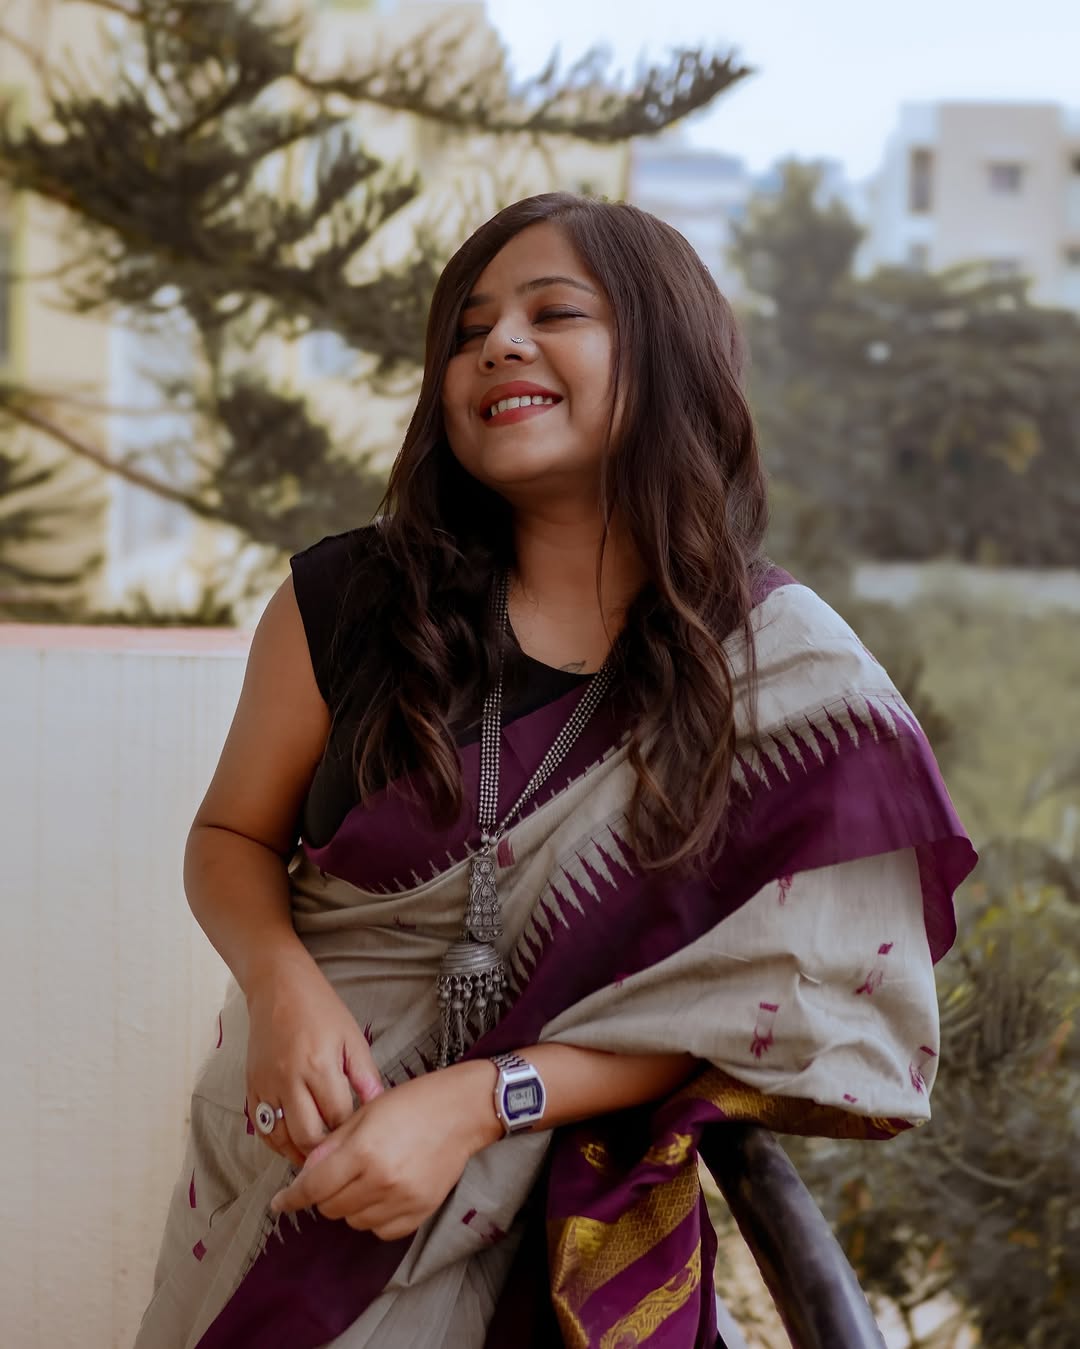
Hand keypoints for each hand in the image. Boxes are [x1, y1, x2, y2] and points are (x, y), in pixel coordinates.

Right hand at [244, 949, 382, 1167]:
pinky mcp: (251, 1089)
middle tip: (340, 1154)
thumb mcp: (352, 1037)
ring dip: (300, 1154)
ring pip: (281, 1140)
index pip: (338, 1118)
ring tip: (319, 1157)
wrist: (278, 987)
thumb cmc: (320, 1009)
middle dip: (326, 1152)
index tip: (362, 1137)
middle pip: (307, 1137)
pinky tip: (294, 1144)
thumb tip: (379, 1106)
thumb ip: (365, 1075)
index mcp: (319, 1066)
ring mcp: (266, 1087)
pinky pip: (261, 1130)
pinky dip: (277, 1143)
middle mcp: (289, 1080)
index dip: (351, 1132)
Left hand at [270, 1061, 499, 1240]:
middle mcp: (381, 1181)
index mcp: (364, 1152)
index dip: (291, 1198)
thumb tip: (305, 1173)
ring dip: (349, 1205)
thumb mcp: (366, 1112)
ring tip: (365, 1178)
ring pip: (354, 1222)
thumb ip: (332, 1144)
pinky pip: (382, 1230)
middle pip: (331, 1208)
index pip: (314, 1187)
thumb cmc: (414, 1103)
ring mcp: (402, 1200)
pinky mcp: (419, 1212)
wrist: (461, 1112)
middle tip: (337, 1173)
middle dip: (324, 1194)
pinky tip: (382, 1193)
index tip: (280, 1203)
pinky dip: (374, 1217)